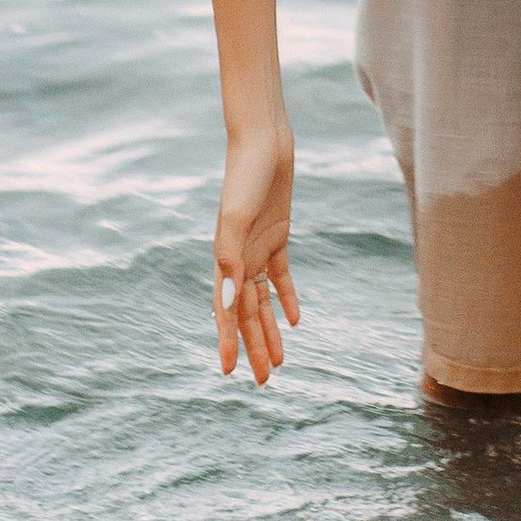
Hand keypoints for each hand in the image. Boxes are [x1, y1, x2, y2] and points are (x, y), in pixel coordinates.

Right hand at [214, 127, 299, 381]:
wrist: (265, 139)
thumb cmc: (246, 174)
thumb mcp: (238, 216)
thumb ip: (231, 257)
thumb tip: (227, 302)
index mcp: (226, 258)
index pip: (226, 311)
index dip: (226, 341)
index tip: (227, 374)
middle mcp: (240, 258)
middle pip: (247, 312)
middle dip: (254, 346)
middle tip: (265, 382)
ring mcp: (259, 246)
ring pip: (264, 300)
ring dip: (271, 329)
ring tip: (280, 361)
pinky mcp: (278, 233)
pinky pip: (281, 275)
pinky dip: (286, 298)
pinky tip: (295, 321)